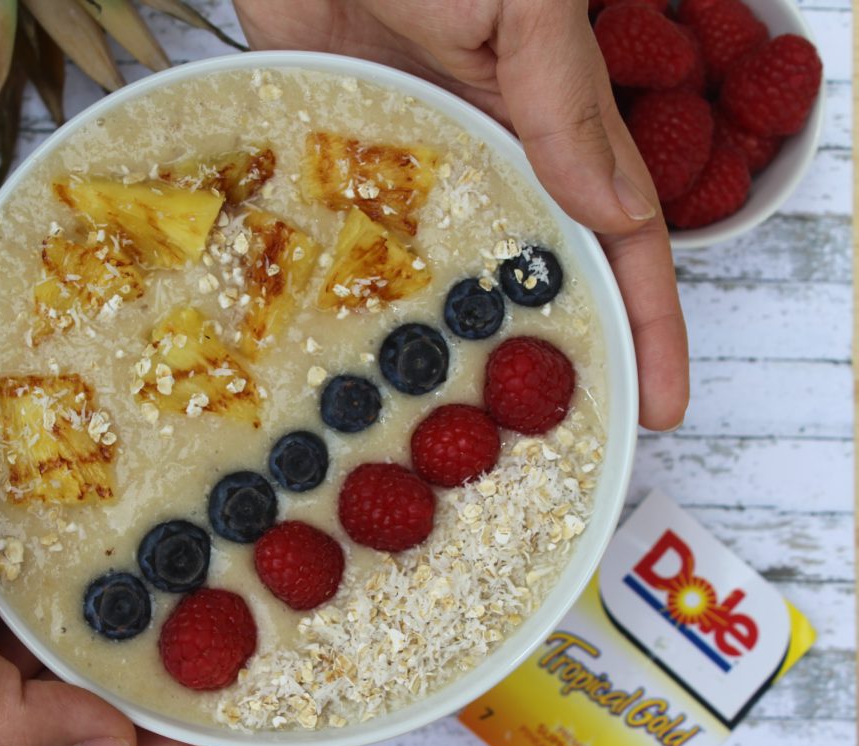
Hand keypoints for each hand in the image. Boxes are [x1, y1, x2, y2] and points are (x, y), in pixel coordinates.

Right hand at [0, 266, 334, 745]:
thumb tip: (110, 745)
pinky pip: (151, 483)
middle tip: (325, 669)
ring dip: (230, 577)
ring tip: (310, 583)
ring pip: (164, 564)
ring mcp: (63, 520)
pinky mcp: (77, 452)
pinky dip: (199, 495)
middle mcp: (39, 593)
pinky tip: (255, 494)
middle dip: (237, 668)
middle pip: (158, 649)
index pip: (119, 727)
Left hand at [234, 0, 689, 429]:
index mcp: (552, 122)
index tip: (661, 400)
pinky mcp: (346, 167)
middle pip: (540, 273)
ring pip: (454, 275)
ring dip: (461, 345)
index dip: (648, 319)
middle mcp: (491, 157)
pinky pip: (362, 248)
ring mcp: (416, 169)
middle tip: (553, 441)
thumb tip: (616, 213)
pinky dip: (367, 301)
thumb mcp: (524, 7)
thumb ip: (566, 104)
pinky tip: (357, 359)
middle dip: (558, 352)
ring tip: (455, 428)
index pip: (622, 236)